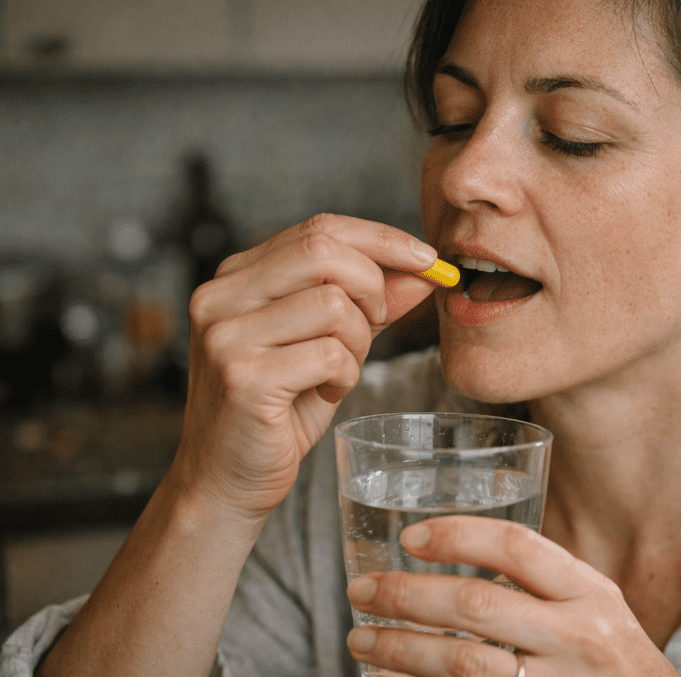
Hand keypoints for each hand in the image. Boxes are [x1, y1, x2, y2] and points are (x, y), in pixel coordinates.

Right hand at [175, 213, 438, 519]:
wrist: (228, 481)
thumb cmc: (278, 412)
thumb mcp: (329, 344)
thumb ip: (369, 304)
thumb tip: (422, 271)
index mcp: (237, 277)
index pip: (318, 229)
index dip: (381, 239)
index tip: (427, 259)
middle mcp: (222, 296)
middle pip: (325, 253)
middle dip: (374, 288)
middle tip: (376, 326)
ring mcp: (227, 336)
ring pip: (334, 304)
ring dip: (359, 342)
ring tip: (339, 371)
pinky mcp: (243, 377)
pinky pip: (330, 353)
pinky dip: (346, 374)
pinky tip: (327, 391)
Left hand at [345, 516, 678, 676]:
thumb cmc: (615, 661)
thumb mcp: (597, 609)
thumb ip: (543, 584)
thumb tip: (457, 556)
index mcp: (589, 593)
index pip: (517, 547)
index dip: (457, 536)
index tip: (409, 538)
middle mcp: (576, 637)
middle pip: (476, 606)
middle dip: (407, 596)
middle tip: (360, 590)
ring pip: (463, 662)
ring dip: (400, 650)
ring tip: (360, 639)